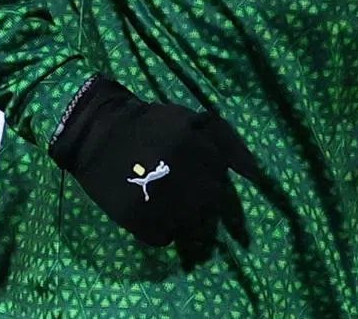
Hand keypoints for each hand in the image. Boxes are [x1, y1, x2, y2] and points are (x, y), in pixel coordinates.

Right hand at [49, 76, 258, 270]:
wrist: (100, 134)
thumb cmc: (153, 124)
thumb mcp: (195, 120)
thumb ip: (229, 144)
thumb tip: (257, 176)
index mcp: (195, 149)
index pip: (221, 180)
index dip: (210, 175)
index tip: (197, 168)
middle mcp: (179, 177)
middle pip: (209, 204)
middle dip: (201, 195)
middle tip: (182, 183)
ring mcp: (156, 202)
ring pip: (190, 224)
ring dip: (185, 213)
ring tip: (168, 196)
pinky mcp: (136, 220)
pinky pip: (165, 237)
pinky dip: (163, 228)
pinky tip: (154, 209)